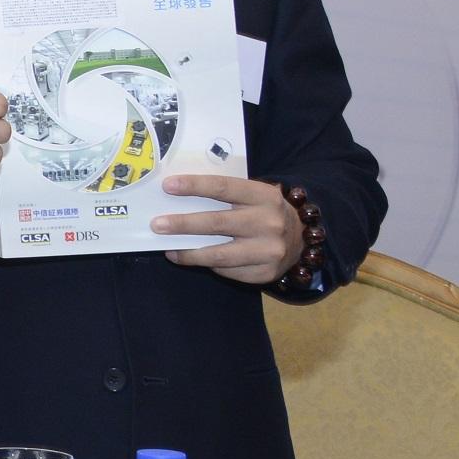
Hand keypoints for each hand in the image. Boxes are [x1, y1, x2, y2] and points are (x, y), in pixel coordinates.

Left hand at [156, 173, 300, 283]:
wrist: (300, 238)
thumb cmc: (263, 211)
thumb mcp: (252, 196)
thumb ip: (224, 195)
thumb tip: (176, 198)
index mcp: (264, 196)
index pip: (223, 187)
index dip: (194, 186)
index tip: (168, 186)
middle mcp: (269, 222)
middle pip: (217, 223)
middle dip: (183, 224)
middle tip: (158, 224)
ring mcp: (269, 250)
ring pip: (219, 254)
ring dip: (189, 252)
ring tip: (168, 249)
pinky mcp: (264, 273)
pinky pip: (227, 270)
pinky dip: (206, 264)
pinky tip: (192, 258)